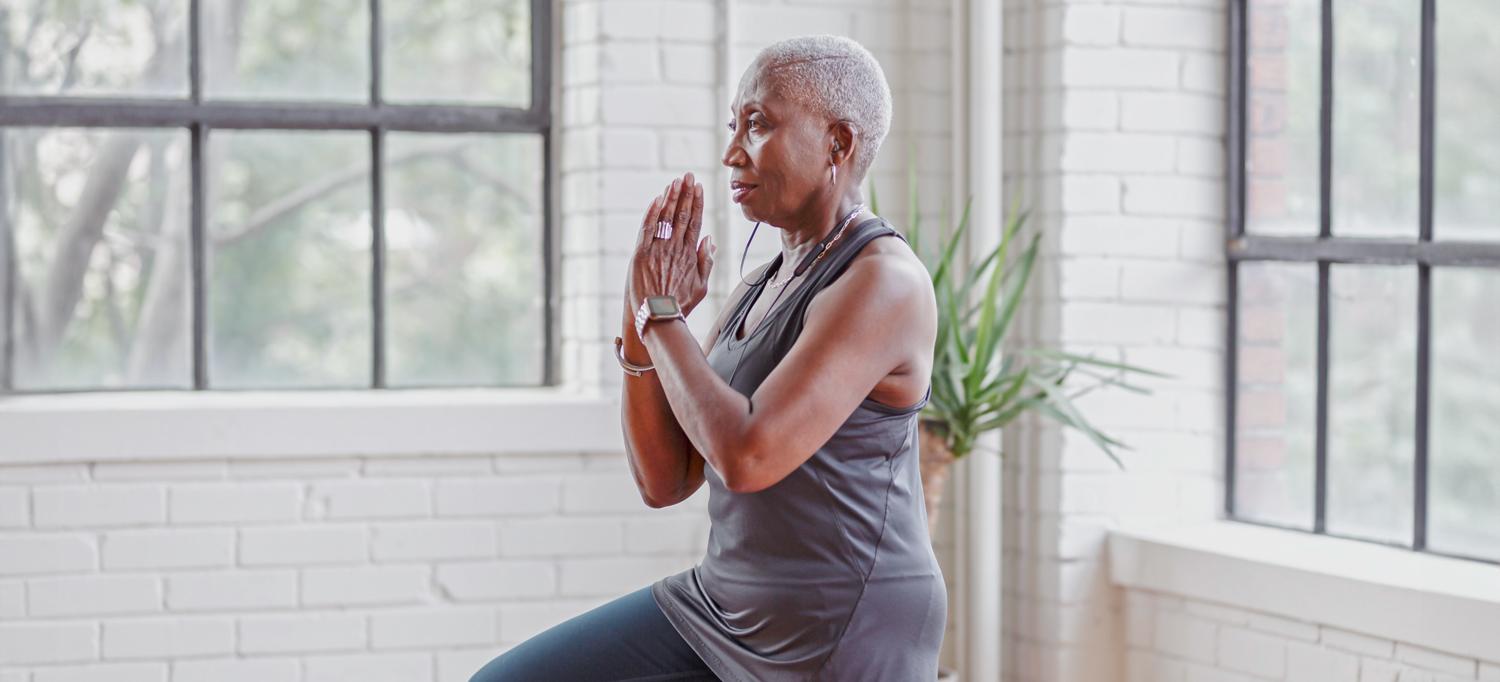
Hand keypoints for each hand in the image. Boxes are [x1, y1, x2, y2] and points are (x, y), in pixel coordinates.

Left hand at [626, 171, 713, 318]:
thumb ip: (706, 261)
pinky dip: (652, 213)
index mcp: (690, 254)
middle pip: (682, 215)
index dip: (697, 203)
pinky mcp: (641, 254)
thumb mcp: (701, 286)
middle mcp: (675, 248)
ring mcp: (658, 250)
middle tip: (688, 176)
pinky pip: (647, 228)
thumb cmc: (680, 304)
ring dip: (670, 198)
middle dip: (685, 194)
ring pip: (666, 218)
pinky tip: (657, 199)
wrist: (658, 316)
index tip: (699, 188)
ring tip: (675, 181)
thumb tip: (710, 239)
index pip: (695, 222)